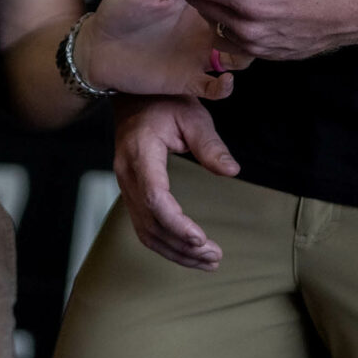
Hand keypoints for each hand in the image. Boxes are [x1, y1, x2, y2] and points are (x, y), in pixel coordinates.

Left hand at [77, 0, 239, 99]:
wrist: (98, 46)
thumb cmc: (122, 10)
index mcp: (197, 5)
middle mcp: (204, 30)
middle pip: (239, 23)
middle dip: (255, 12)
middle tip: (267, 1)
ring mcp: (199, 56)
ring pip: (237, 58)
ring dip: (247, 53)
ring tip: (253, 46)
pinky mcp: (188, 80)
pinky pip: (214, 89)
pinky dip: (225, 87)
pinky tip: (229, 79)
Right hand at [113, 96, 238, 270]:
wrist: (134, 96)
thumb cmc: (164, 101)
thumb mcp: (192, 116)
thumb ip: (210, 145)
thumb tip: (232, 172)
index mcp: (141, 153)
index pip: (154, 197)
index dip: (176, 223)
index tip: (200, 238)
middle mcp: (127, 174)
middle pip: (151, 223)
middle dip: (183, 246)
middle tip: (215, 256)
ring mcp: (125, 185)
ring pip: (146, 231)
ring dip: (176, 252)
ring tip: (208, 261)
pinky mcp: (130, 192)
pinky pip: (144, 226)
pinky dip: (166, 244)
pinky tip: (188, 251)